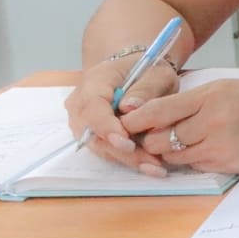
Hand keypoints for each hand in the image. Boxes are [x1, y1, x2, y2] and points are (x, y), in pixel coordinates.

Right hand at [64, 53, 182, 175]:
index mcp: (94, 82)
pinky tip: (150, 165)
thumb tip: (129, 108)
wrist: (136, 72)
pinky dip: (128, 158)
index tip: (127, 142)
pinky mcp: (93, 134)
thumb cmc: (147, 70)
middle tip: (150, 162)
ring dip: (127, 159)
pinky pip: (106, 149)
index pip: (92, 107)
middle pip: (94, 133)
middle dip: (122, 151)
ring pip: (100, 146)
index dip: (107, 127)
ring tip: (155, 167)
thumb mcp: (156, 73)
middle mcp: (81, 104)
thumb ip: (145, 88)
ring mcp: (83, 121)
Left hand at [121, 78, 238, 176]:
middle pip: (158, 139)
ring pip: (173, 157)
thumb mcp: (227, 89)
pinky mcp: (230, 164)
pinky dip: (193, 160)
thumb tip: (150, 117)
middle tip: (146, 138)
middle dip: (149, 141)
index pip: (158, 111)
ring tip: (179, 143)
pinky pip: (196, 166)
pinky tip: (205, 150)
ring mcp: (222, 145)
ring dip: (169, 154)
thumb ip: (191, 103)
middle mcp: (213, 120)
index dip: (133, 120)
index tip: (119, 123)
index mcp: (211, 95)